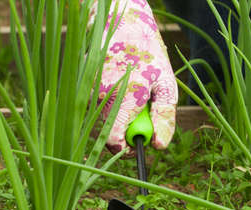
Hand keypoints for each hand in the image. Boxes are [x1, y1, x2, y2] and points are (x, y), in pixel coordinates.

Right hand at [93, 0, 177, 153]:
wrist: (120, 20)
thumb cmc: (148, 52)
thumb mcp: (166, 84)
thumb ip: (163, 117)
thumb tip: (158, 145)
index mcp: (123, 99)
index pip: (115, 142)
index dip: (128, 148)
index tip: (140, 142)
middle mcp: (100, 97)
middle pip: (108, 134)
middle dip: (125, 132)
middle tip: (141, 115)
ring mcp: (89, 91)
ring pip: (102, 122)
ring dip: (118, 118)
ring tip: (132, 95)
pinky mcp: (85, 87)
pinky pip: (97, 108)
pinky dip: (110, 106)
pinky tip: (121, 88)